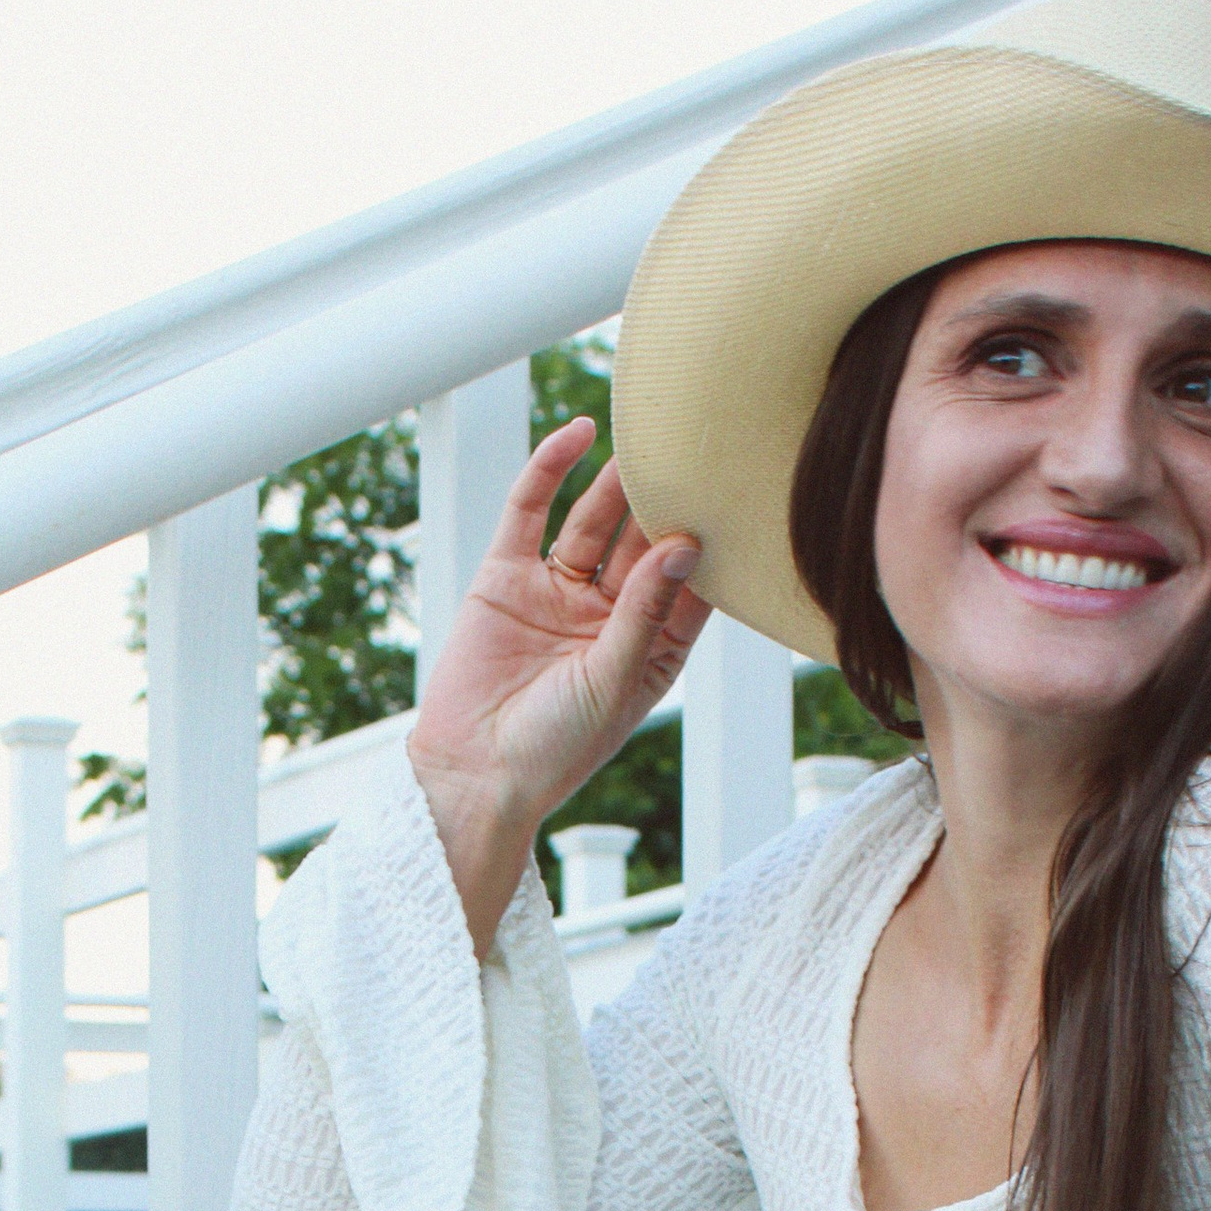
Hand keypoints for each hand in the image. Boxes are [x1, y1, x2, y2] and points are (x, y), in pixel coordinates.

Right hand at [406, 421, 707, 952]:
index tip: (739, 498)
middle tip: (694, 450)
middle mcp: (607, 614)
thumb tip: (684, 544)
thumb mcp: (614, 681)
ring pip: (594, 522)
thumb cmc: (554, 750)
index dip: (712, 544)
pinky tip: (577, 435)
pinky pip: (530, 512)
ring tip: (646, 436)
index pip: (690, 584)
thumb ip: (647, 611)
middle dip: (666, 501)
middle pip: (644, 542)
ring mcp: (557, 591)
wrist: (472, 775)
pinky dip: (550, 472)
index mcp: (649, 647)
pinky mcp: (506, 577)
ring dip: (617, 482)